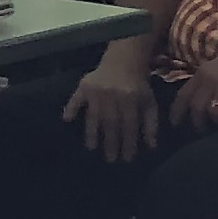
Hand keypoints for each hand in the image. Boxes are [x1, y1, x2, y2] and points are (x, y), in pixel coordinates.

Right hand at [65, 45, 167, 162]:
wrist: (124, 59)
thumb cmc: (138, 84)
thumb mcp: (149, 102)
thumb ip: (151, 123)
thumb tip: (151, 146)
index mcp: (130, 99)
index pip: (129, 125)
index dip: (129, 142)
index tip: (127, 158)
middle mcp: (112, 96)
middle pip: (111, 123)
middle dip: (112, 142)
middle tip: (110, 159)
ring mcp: (96, 91)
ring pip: (94, 115)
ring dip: (92, 132)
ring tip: (91, 148)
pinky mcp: (84, 86)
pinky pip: (75, 98)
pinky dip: (71, 108)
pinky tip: (66, 119)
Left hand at [173, 28, 217, 127]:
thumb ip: (212, 80)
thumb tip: (204, 99)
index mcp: (203, 71)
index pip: (183, 95)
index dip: (176, 112)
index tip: (175, 124)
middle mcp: (210, 79)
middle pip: (196, 108)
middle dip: (197, 123)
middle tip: (202, 131)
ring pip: (213, 114)